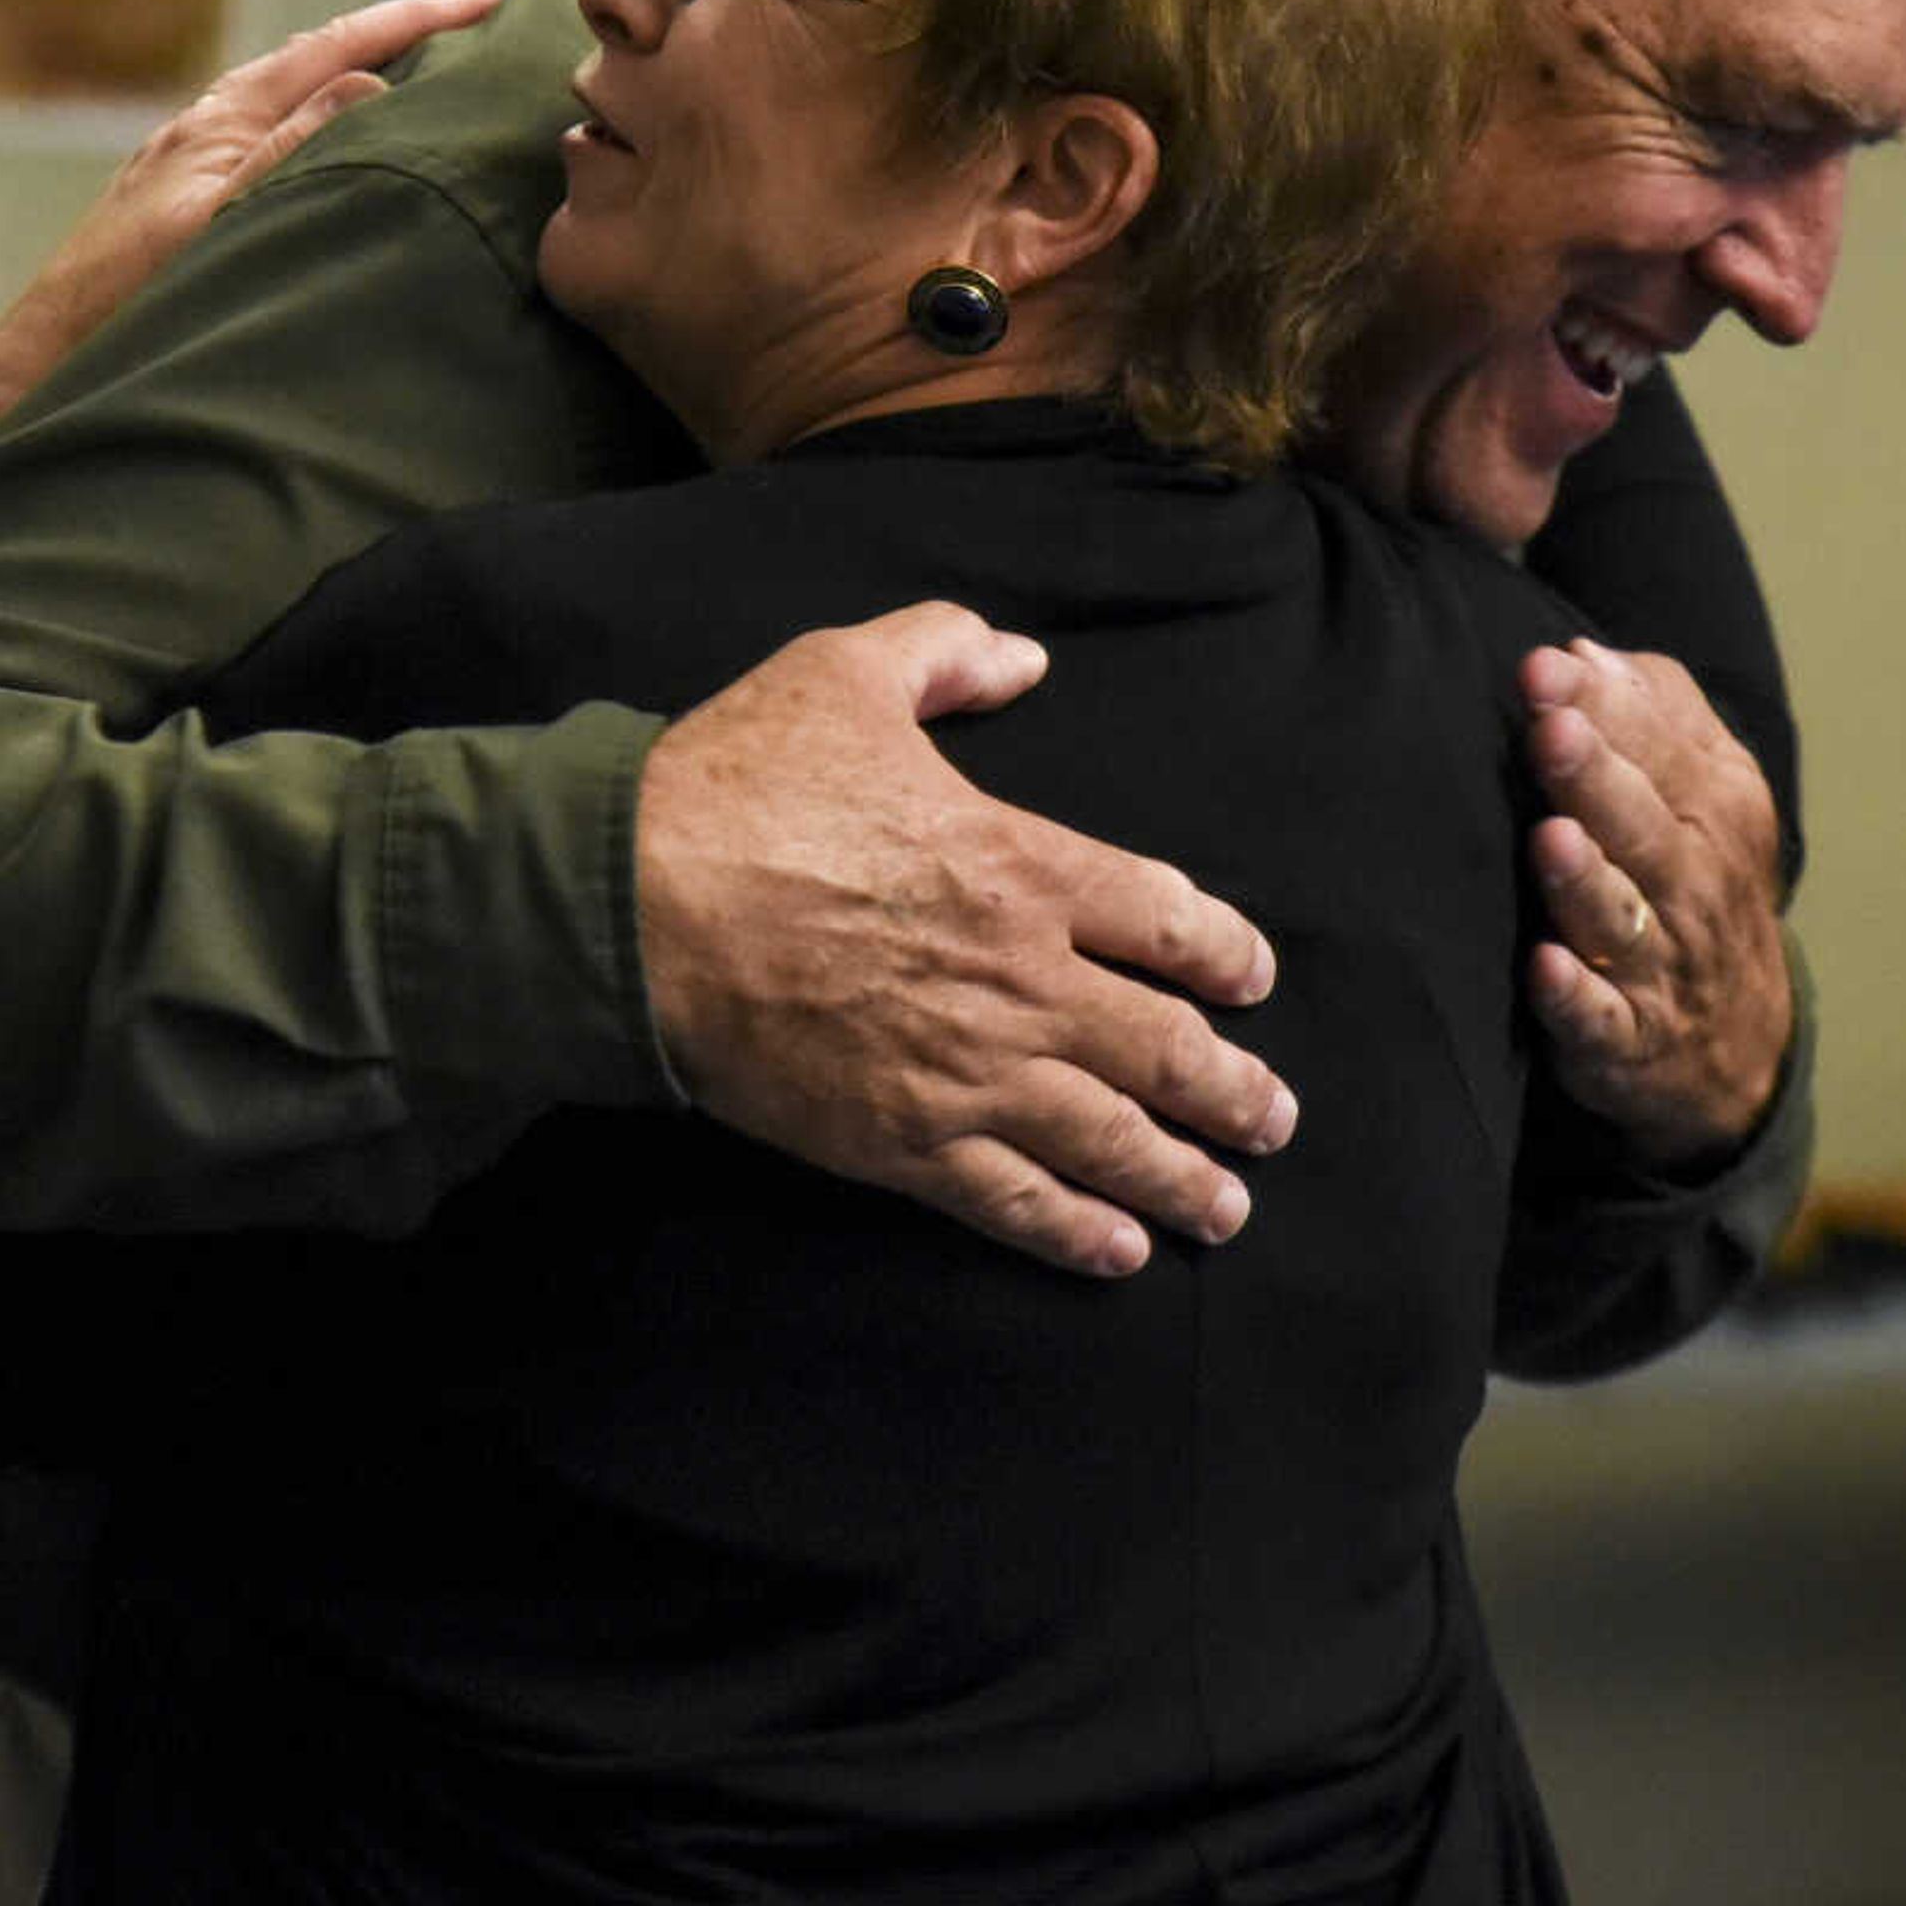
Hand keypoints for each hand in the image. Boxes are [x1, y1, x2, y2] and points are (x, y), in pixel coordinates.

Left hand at [0, 0, 505, 437]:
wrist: (46, 356)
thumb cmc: (128, 298)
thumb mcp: (221, 220)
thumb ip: (291, 150)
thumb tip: (369, 80)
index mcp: (223, 118)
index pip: (334, 47)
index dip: (413, 20)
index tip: (483, 2)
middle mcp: (206, 125)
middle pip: (314, 58)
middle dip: (394, 36)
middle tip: (470, 23)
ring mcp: (190, 160)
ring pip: (290, 98)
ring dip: (356, 78)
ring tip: (419, 75)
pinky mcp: (180, 199)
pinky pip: (269, 138)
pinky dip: (319, 125)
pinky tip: (333, 152)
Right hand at [635, 602, 1294, 1277]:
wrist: (633, 906)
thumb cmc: (736, 786)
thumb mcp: (842, 674)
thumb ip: (943, 653)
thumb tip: (1018, 656)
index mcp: (1023, 867)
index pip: (1171, 920)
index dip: (1228, 957)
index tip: (1252, 982)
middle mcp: (1022, 980)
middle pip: (1168, 1050)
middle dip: (1235, 1093)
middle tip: (1271, 1120)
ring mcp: (967, 1072)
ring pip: (1110, 1139)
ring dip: (1181, 1179)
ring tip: (1223, 1207)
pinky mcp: (901, 1142)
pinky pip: (1014, 1201)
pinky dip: (1076, 1234)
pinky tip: (1117, 1252)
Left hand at [1518, 637, 1791, 1158]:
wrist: (1737, 1034)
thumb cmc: (1693, 877)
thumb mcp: (1699, 788)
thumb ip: (1649, 714)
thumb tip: (1580, 652)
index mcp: (1711, 809)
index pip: (1658, 749)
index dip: (1600, 707)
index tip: (1540, 666)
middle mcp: (1692, 883)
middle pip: (1641, 825)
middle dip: (1595, 776)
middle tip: (1549, 728)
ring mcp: (1660, 964)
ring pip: (1621, 918)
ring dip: (1585, 880)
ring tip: (1550, 837)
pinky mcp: (1625, 1037)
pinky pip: (1600, 1018)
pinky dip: (1574, 996)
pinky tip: (1543, 966)